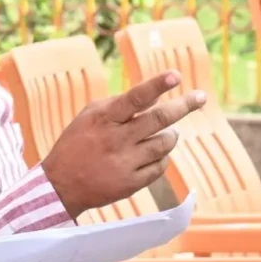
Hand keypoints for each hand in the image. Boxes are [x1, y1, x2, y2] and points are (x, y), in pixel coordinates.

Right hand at [40, 72, 206, 217]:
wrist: (60, 186)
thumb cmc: (77, 143)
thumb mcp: (90, 116)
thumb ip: (120, 104)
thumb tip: (153, 94)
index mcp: (104, 119)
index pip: (135, 98)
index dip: (156, 85)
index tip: (176, 75)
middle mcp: (116, 140)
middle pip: (159, 120)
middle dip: (184, 106)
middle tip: (200, 97)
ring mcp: (125, 163)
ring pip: (165, 143)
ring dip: (171, 135)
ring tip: (169, 131)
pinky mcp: (131, 184)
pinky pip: (160, 166)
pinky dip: (162, 157)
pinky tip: (155, 153)